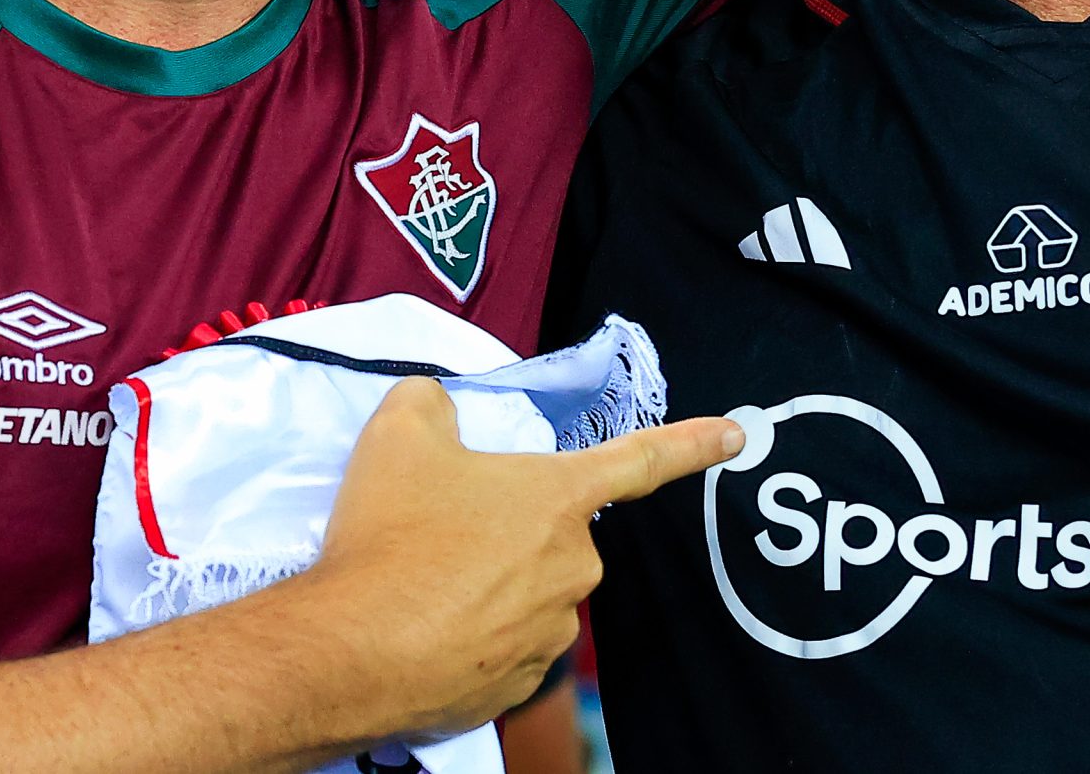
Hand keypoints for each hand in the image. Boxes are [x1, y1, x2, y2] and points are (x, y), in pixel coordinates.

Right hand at [293, 379, 739, 740]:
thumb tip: (438, 409)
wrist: (352, 651)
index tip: (737, 434)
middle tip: (441, 531)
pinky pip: (502, 646)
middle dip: (508, 530)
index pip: (641, 459)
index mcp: (560, 499)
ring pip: (525, 592)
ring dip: (486, 586)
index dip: (692, 441)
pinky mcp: (517, 686)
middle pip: (551, 534)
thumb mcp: (401, 434)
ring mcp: (550, 633)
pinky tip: (424, 629)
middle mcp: (573, 567)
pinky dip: (470, 636)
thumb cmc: (389, 536)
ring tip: (421, 584)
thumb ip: (433, 403)